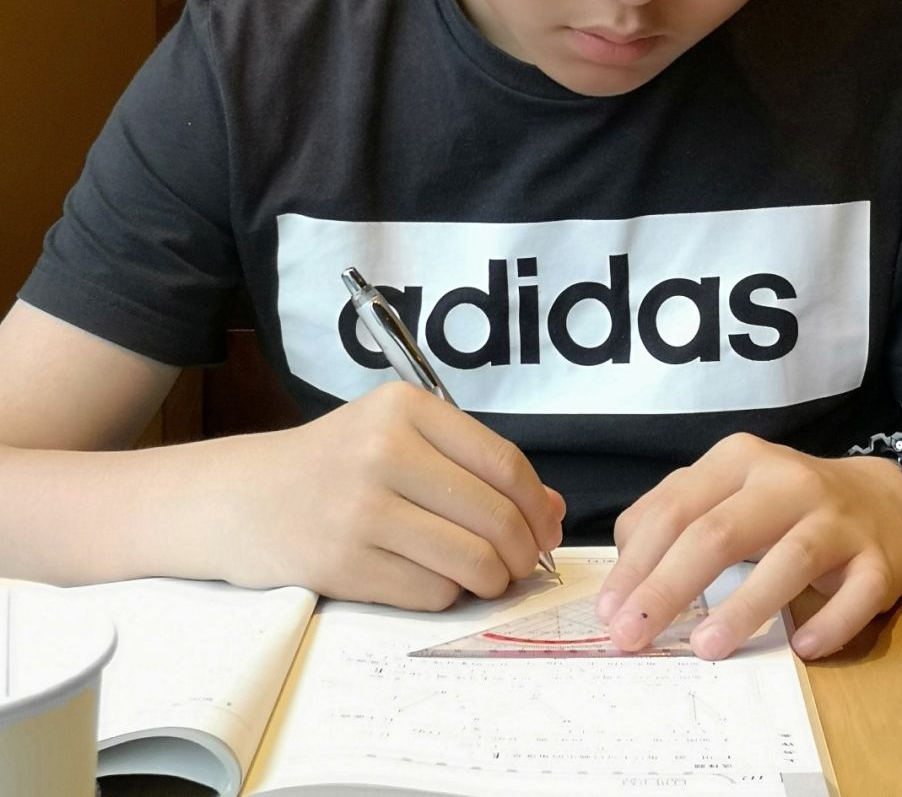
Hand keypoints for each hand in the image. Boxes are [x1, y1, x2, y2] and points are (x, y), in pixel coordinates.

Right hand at [213, 383, 564, 609]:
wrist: (247, 497)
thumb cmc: (337, 464)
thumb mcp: (400, 438)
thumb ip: (474, 465)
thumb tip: (553, 511)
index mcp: (404, 408)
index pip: (504, 462)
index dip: (538, 505)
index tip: (547, 527)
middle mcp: (384, 451)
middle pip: (494, 516)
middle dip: (523, 550)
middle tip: (523, 562)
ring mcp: (361, 509)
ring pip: (470, 561)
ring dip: (493, 579)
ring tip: (486, 576)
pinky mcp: (344, 563)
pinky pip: (431, 592)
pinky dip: (448, 594)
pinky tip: (436, 580)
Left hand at [594, 432, 901, 660]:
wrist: (886, 500)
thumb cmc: (787, 504)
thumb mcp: (728, 490)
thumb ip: (675, 514)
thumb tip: (625, 569)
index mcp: (738, 459)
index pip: (676, 508)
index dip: (637, 562)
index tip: (608, 611)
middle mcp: (785, 480)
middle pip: (719, 531)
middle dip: (668, 587)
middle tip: (633, 636)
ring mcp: (837, 518)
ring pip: (788, 558)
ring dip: (743, 608)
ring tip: (704, 649)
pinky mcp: (878, 558)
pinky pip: (855, 595)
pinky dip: (828, 624)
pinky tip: (801, 648)